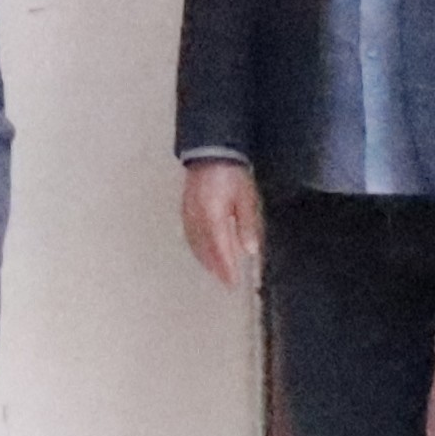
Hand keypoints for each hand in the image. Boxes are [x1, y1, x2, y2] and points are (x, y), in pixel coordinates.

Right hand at [179, 157, 262, 289]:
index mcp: (214, 216)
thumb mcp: (247, 199)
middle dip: (216, 268)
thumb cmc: (232, 174)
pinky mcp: (185, 209)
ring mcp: (188, 214)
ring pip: (195, 245)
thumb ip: (247, 225)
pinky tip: (202, 252)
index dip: (227, 269)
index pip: (220, 250)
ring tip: (216, 271)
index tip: (233, 282)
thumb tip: (249, 250)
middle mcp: (197, 218)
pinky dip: (196, 248)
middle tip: (226, 282)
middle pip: (206, 251)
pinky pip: (189, 235)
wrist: (211, 152)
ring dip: (205, 260)